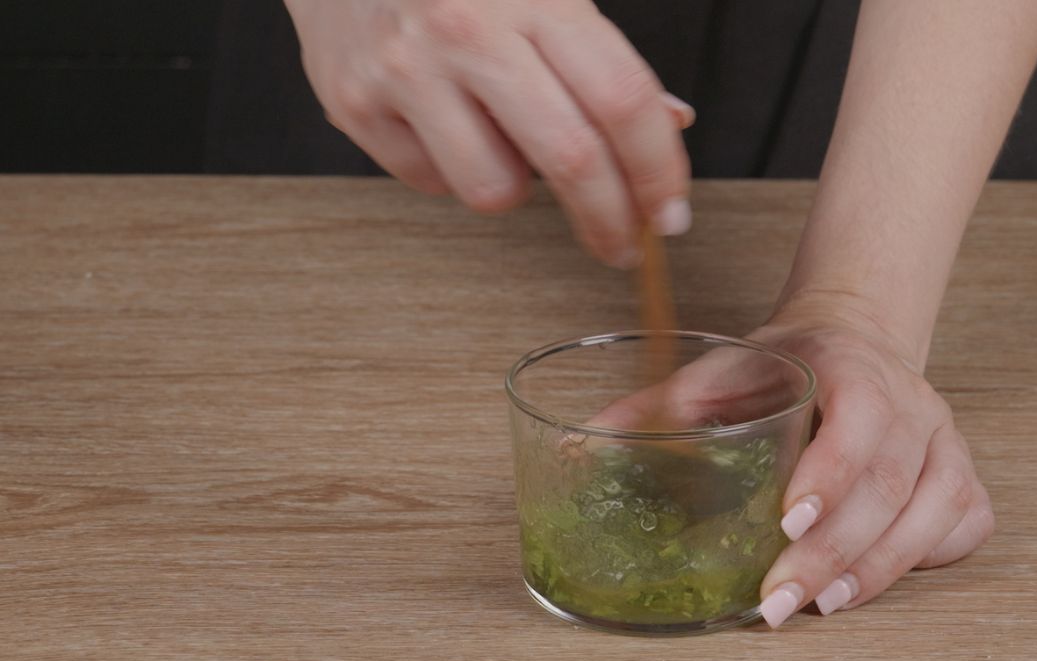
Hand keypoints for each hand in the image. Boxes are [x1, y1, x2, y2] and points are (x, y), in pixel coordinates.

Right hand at [284, 0, 693, 266]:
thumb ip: (602, 59)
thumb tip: (669, 123)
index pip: (622, 100)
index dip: (658, 171)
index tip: (669, 212)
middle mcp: (468, 29)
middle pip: (571, 158)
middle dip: (610, 220)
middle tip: (623, 244)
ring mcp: (407, 70)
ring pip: (495, 190)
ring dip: (513, 185)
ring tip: (497, 138)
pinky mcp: (356, 104)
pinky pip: (432, 182)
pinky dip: (450, 168)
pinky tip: (440, 122)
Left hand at [592, 307, 994, 626]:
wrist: (856, 339)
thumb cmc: (787, 362)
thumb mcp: (722, 368)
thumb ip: (659, 404)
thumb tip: (582, 443)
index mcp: (855, 366)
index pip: (859, 421)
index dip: (829, 475)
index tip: (785, 523)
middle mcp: (914, 405)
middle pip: (892, 485)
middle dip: (834, 551)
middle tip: (778, 603)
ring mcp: (946, 442)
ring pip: (933, 515)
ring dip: (876, 570)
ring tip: (819, 607)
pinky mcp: (962, 474)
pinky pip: (964, 525)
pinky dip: (924, 562)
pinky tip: (870, 584)